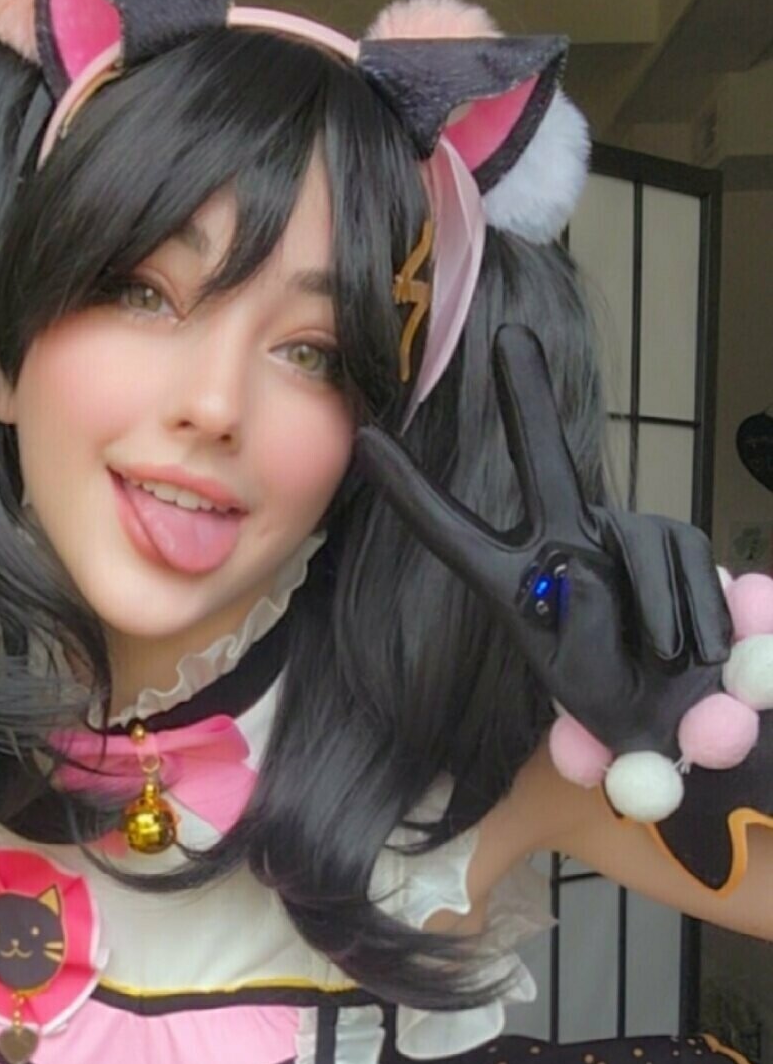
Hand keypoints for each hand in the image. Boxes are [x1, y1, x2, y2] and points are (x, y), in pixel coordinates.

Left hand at [355, 325, 730, 763]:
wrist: (682, 723)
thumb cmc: (614, 705)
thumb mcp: (580, 685)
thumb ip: (574, 633)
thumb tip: (578, 568)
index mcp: (513, 583)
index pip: (454, 532)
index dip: (413, 491)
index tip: (368, 442)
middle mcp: (564, 544)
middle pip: (545, 464)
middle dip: (529, 400)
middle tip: (513, 340)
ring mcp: (620, 536)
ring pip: (641, 543)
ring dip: (658, 616)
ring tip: (664, 665)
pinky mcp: (672, 539)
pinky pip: (683, 556)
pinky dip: (693, 610)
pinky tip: (695, 651)